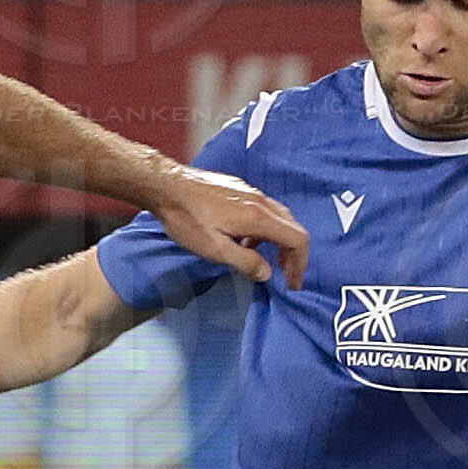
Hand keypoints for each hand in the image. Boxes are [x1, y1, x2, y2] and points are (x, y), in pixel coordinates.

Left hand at [157, 169, 310, 289]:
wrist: (167, 186)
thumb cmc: (187, 219)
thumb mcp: (215, 249)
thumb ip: (245, 262)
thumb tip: (267, 273)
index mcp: (258, 217)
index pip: (297, 240)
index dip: (300, 264)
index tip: (292, 282)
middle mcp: (261, 201)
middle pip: (292, 228)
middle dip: (292, 254)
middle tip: (283, 274)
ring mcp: (251, 192)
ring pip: (278, 218)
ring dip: (277, 241)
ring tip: (260, 259)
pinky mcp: (240, 189)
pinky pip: (264, 210)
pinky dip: (264, 229)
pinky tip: (244, 239)